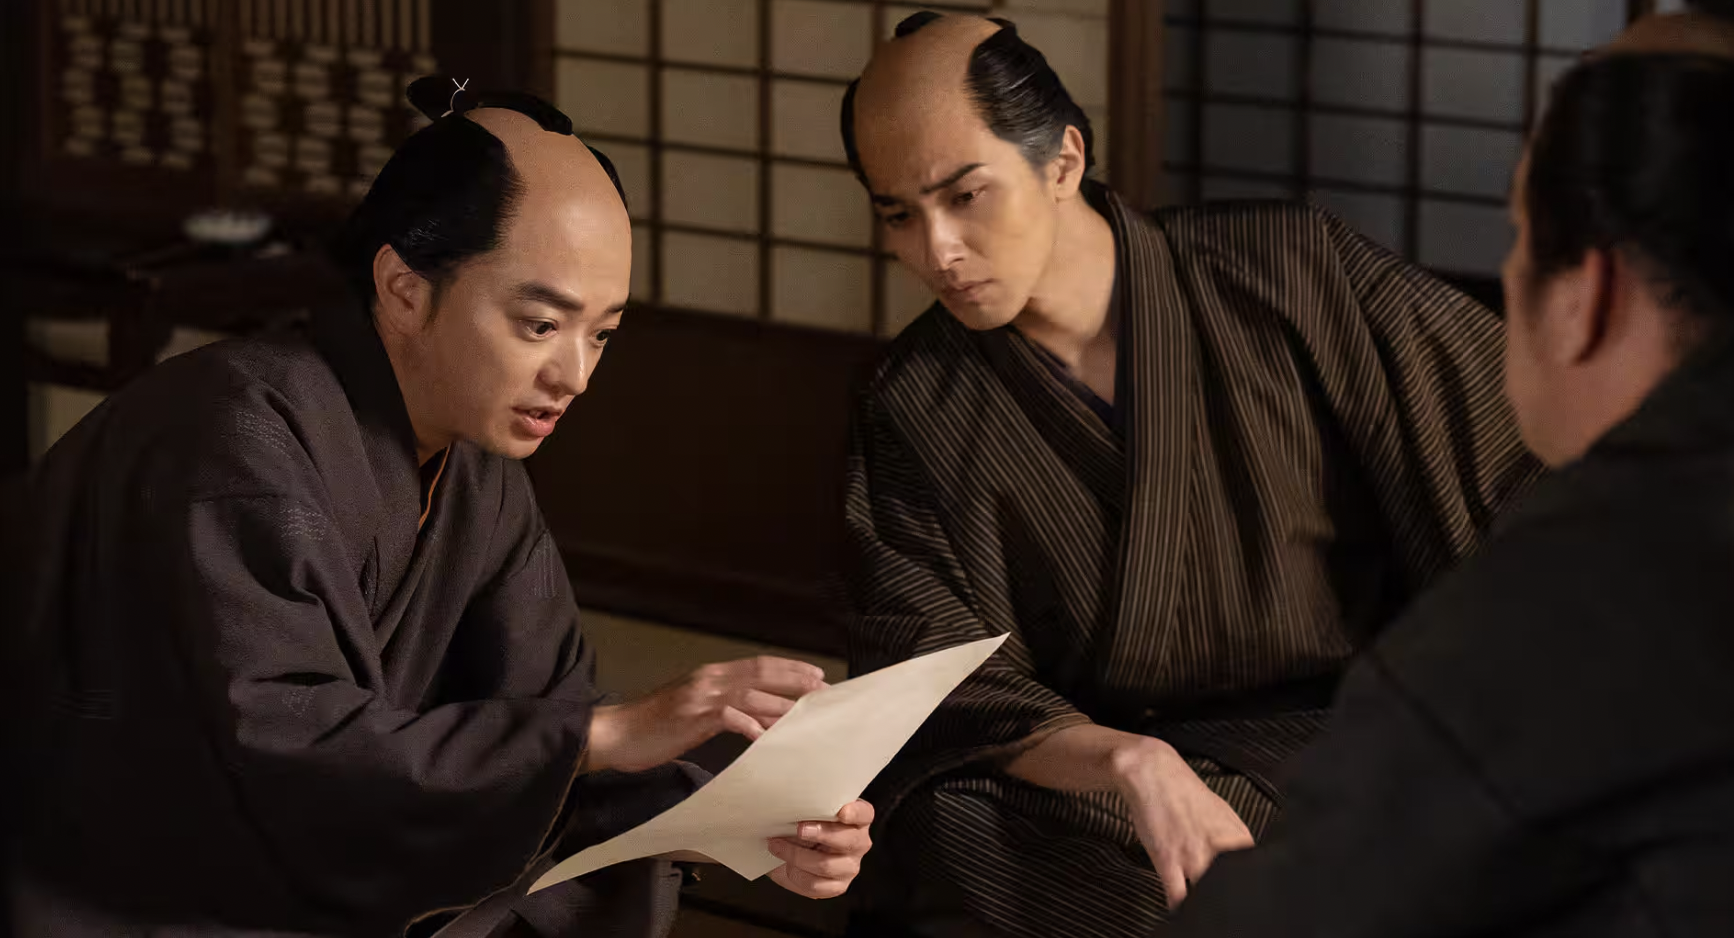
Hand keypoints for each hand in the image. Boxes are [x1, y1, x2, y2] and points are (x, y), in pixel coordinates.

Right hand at [586, 656, 826, 773]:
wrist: (616, 734)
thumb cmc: (654, 727)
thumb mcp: (694, 711)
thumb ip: (725, 709)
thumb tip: (760, 718)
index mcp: (711, 675)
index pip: (758, 664)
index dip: (790, 668)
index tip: (816, 675)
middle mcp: (709, 679)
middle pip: (761, 673)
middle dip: (796, 680)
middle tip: (824, 689)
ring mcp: (700, 696)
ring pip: (751, 693)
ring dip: (782, 703)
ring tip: (807, 714)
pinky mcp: (691, 716)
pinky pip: (728, 716)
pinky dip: (749, 724)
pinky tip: (765, 735)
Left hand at [767, 799, 873, 898]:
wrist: (797, 851)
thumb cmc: (805, 824)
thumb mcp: (810, 810)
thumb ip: (809, 805)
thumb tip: (788, 802)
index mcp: (858, 819)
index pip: (864, 813)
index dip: (854, 813)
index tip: (842, 811)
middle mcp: (858, 843)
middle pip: (847, 840)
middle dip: (820, 834)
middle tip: (798, 829)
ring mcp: (849, 867)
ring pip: (826, 865)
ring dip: (796, 855)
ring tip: (777, 845)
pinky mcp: (836, 886)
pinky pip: (815, 885)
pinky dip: (795, 874)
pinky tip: (784, 865)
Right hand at [1110, 736, 1253, 908]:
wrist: (1153, 773)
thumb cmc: (1184, 791)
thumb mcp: (1222, 812)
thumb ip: (1236, 839)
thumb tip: (1248, 858)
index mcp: (1237, 835)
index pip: (1255, 871)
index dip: (1250, 886)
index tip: (1246, 895)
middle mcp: (1219, 846)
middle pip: (1232, 886)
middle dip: (1230, 898)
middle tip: (1226, 904)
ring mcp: (1193, 855)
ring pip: (1207, 894)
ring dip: (1205, 902)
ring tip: (1207, 907)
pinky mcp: (1168, 860)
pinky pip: (1178, 895)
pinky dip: (1181, 907)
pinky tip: (1182, 909)